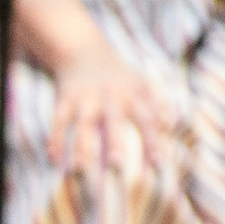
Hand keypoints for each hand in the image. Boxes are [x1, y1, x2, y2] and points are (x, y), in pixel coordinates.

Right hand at [48, 52, 176, 179]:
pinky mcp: (64, 100)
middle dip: (114, 142)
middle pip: (113, 120)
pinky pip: (59, 122)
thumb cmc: (119, 80)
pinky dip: (56, 140)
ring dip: (81, 147)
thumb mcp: (142, 85)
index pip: (146, 119)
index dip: (152, 140)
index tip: (157, 163)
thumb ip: (159, 105)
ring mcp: (85, 98)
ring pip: (83, 124)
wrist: (84, 53)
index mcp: (133, 94)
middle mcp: (110, 96)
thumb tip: (170, 128)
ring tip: (80, 170)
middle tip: (117, 165)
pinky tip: (55, 160)